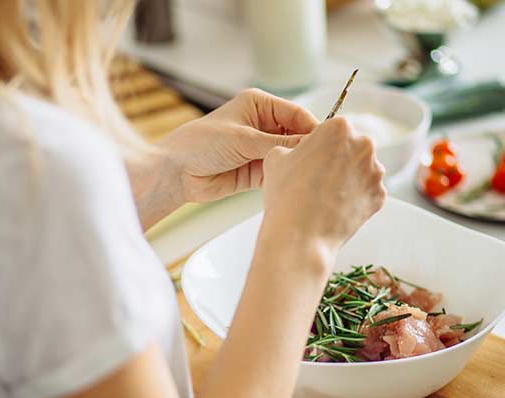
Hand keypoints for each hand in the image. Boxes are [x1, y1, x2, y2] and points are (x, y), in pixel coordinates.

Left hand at [158, 88, 318, 203]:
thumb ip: (278, 143)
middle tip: (324, 162)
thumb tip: (310, 143)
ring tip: (313, 175)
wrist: (176, 173)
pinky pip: (279, 173)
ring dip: (297, 164)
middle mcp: (262, 125)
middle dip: (307, 148)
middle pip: (296, 135)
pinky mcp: (256, 171)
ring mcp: (260, 149)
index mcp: (259, 105)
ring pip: (289, 155)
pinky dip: (287, 178)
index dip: (312, 127)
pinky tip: (296, 184)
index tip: (327, 142)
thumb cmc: (201, 144)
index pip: (296, 113)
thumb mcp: (244, 139)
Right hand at [261, 117, 385, 255]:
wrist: (300, 237)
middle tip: (318, 180)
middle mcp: (364, 146)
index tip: (312, 160)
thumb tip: (300, 151)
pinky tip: (336, 208)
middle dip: (339, 160)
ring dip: (348, 179)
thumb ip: (292, 145)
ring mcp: (376, 173)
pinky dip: (355, 199)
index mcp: (340, 128)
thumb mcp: (276, 157)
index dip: (320, 145)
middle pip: (352, 148)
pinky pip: (367, 192)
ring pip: (362, 170)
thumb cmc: (286, 195)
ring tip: (325, 197)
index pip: (333, 130)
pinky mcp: (380, 197)